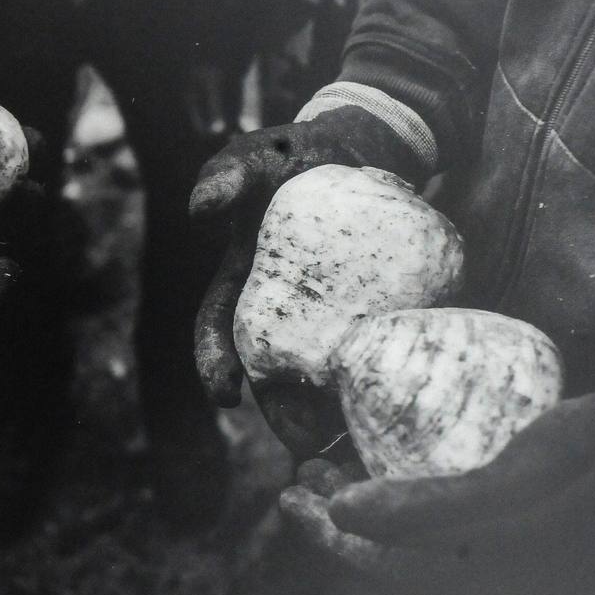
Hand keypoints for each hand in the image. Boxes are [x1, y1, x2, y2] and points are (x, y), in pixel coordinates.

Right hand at [188, 106, 424, 456]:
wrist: (358, 149)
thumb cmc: (294, 155)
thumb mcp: (257, 155)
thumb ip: (227, 175)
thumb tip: (200, 212)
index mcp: (241, 281)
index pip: (216, 330)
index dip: (214, 364)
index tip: (224, 397)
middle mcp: (279, 309)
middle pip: (271, 373)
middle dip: (283, 414)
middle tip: (304, 445)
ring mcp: (326, 316)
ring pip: (320, 377)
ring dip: (330, 415)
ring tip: (349, 444)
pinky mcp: (370, 314)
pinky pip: (370, 356)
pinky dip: (376, 384)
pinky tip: (394, 406)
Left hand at [281, 378, 594, 594]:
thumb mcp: (518, 484)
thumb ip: (430, 510)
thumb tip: (345, 516)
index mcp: (491, 579)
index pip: (383, 568)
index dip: (327, 535)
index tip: (290, 496)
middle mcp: (501, 588)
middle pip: (397, 565)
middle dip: (345, 524)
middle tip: (311, 478)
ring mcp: (524, 572)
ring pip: (423, 555)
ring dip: (377, 519)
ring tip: (344, 476)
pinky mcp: (542, 550)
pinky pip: (459, 546)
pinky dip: (417, 523)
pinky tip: (409, 486)